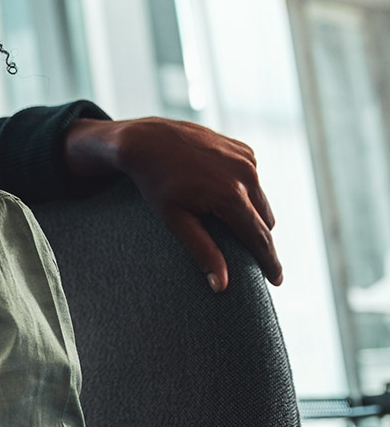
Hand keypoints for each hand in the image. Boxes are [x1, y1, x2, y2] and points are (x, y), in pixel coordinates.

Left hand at [65, 117, 281, 290]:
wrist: (148, 141)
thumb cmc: (158, 184)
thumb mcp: (176, 221)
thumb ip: (203, 252)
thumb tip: (222, 286)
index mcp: (231, 196)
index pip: (259, 238)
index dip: (269, 262)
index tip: (277, 281)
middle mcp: (246, 175)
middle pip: (265, 221)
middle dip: (258, 239)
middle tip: (246, 256)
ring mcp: (248, 160)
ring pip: (261, 201)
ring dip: (251, 215)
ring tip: (228, 224)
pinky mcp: (245, 150)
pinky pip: (253, 180)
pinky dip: (245, 192)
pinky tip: (220, 192)